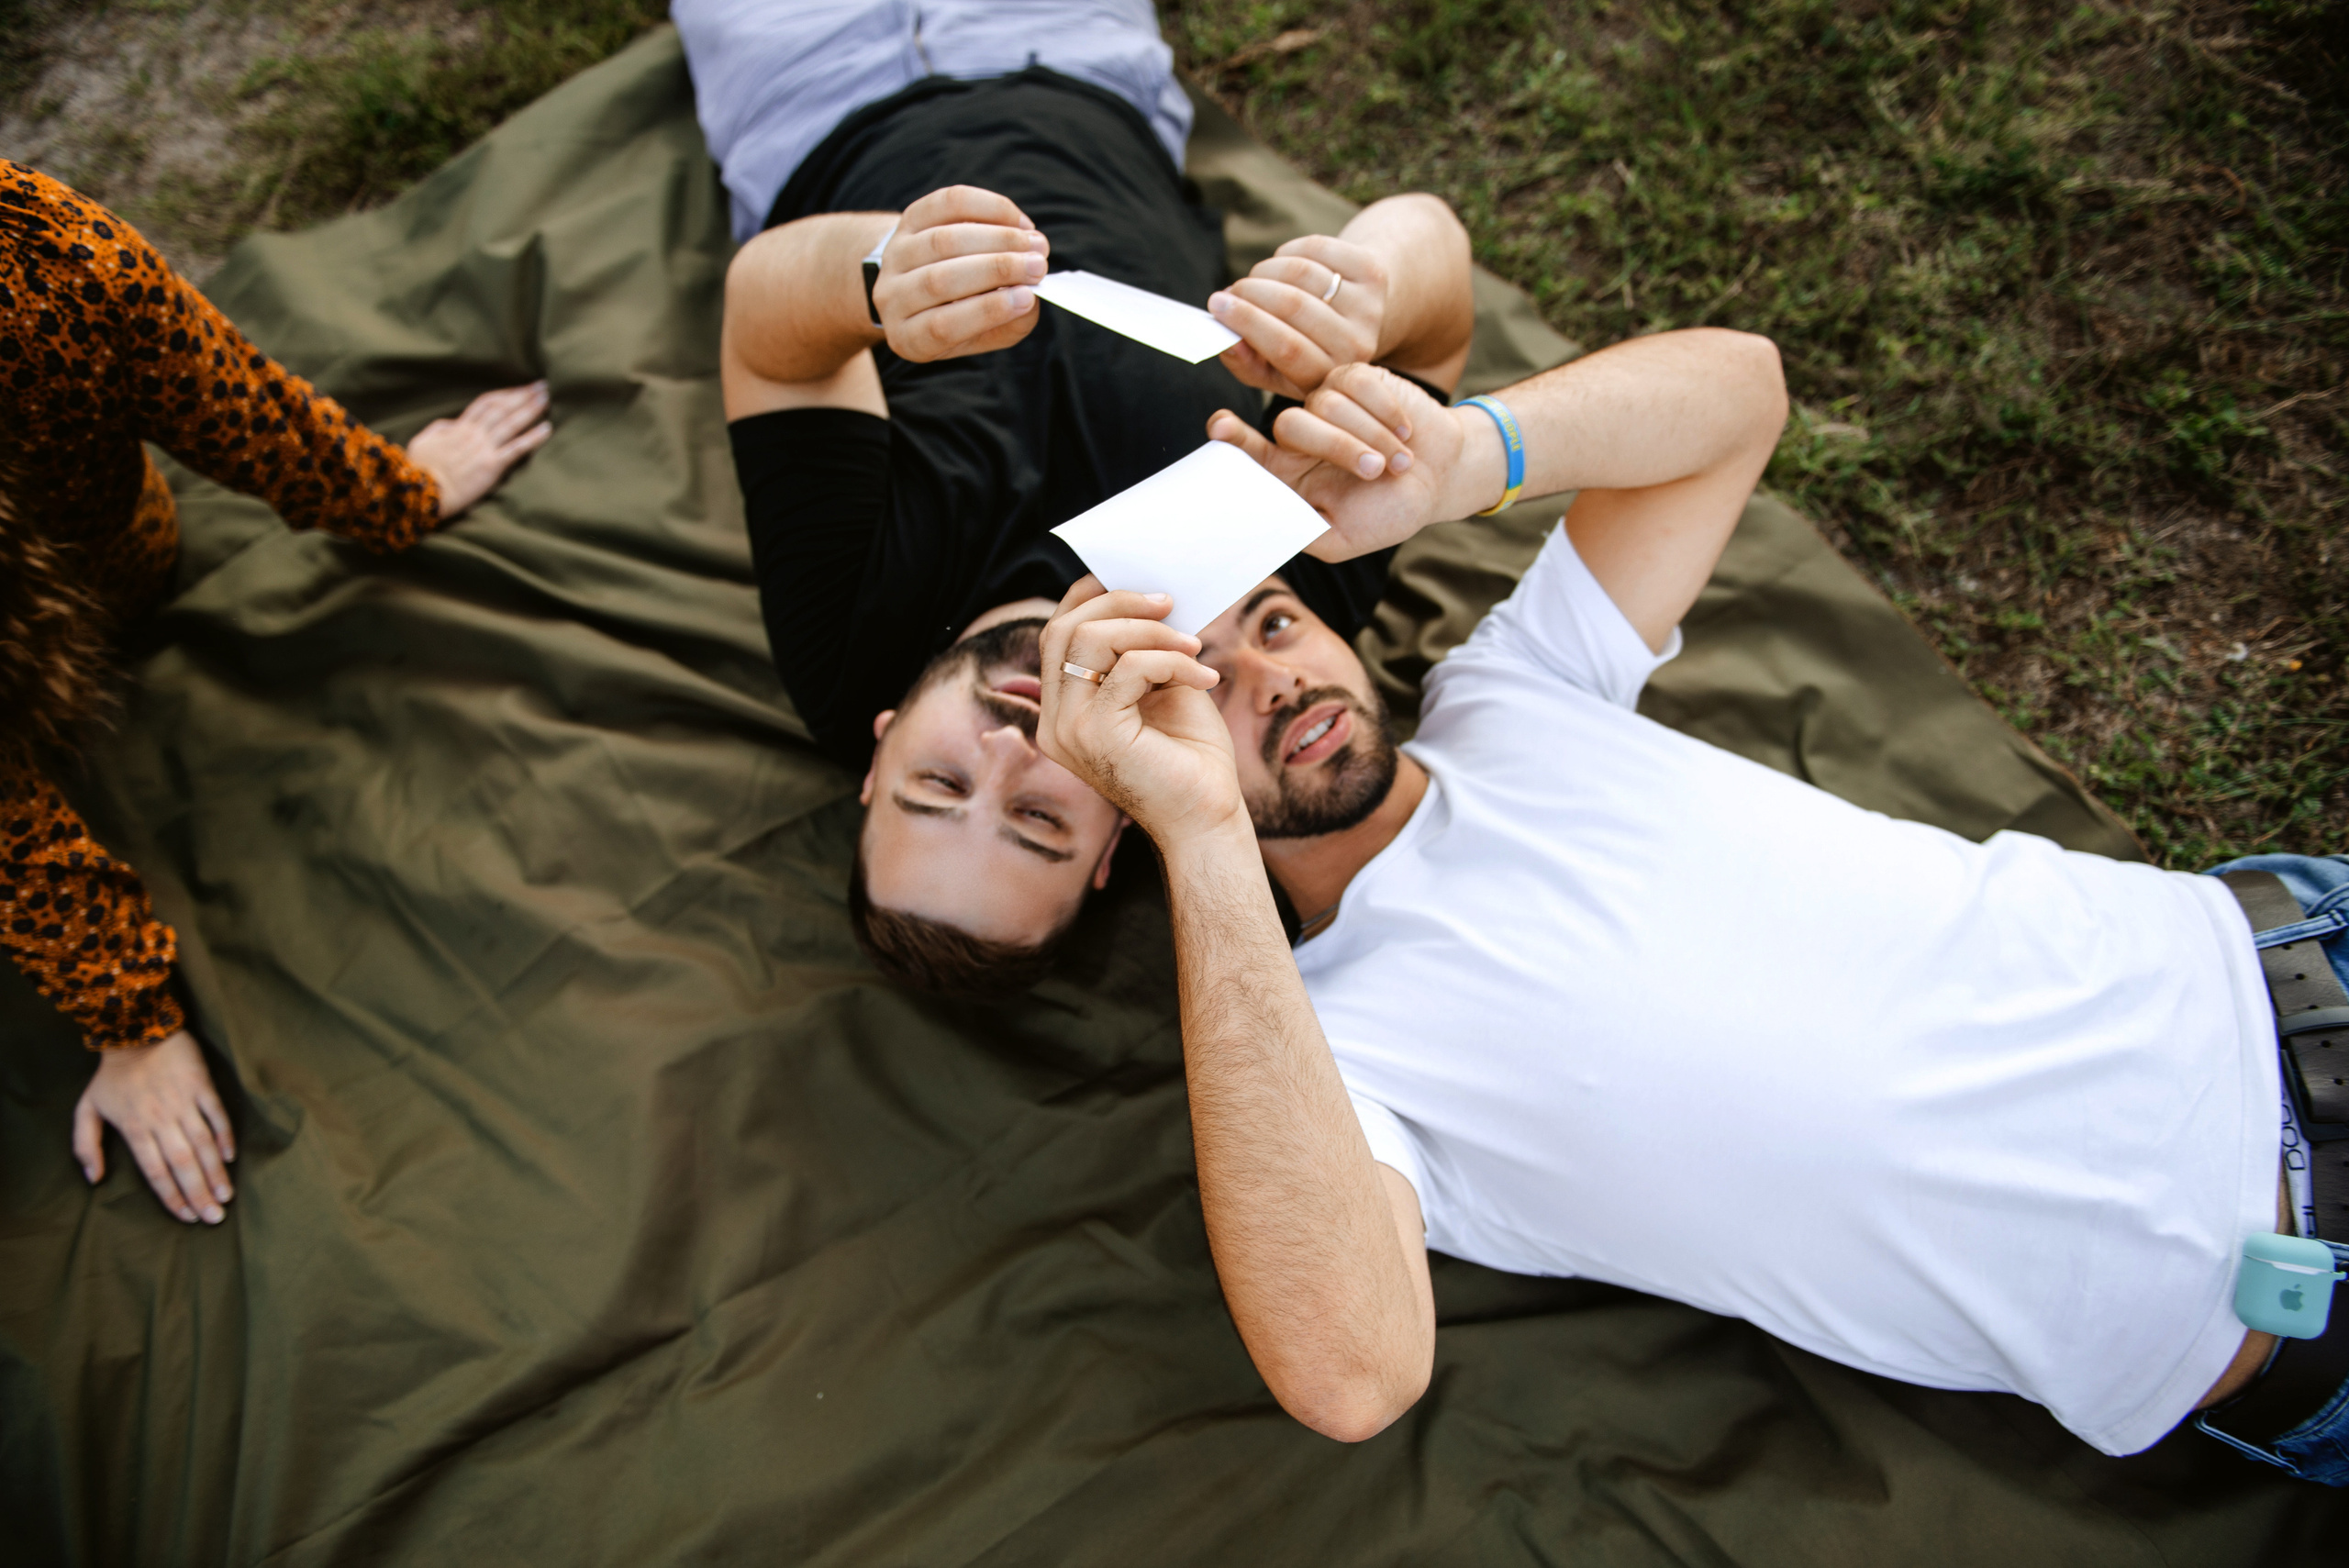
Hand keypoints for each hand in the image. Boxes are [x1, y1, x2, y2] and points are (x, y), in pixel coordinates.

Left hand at [73, 1029, 236, 1223]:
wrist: (136, 1029)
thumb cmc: (111, 1074)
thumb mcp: (86, 1109)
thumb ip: (85, 1146)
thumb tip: (94, 1179)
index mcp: (134, 1129)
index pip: (155, 1171)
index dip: (172, 1196)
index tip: (187, 1217)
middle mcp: (160, 1120)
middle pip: (182, 1164)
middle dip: (200, 1194)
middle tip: (216, 1218)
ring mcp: (183, 1103)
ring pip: (202, 1144)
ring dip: (215, 1173)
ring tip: (227, 1196)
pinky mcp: (201, 1086)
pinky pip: (217, 1115)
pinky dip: (225, 1136)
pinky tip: (230, 1157)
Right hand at [408, 381, 553, 518]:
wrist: (421, 491)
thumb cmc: (418, 469)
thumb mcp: (423, 441)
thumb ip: (440, 429)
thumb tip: (452, 424)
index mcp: (458, 428)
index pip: (485, 404)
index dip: (504, 394)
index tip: (519, 388)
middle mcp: (474, 434)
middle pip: (502, 408)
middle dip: (522, 396)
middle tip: (542, 386)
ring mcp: (484, 449)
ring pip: (511, 423)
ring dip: (531, 409)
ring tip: (546, 399)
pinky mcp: (492, 466)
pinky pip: (516, 448)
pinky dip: (533, 437)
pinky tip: (547, 428)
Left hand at [875, 185, 1050, 362]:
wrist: (919, 286)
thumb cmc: (960, 316)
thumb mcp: (983, 336)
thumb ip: (1009, 325)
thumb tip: (1032, 295)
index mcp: (909, 337)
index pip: (942, 326)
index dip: (987, 311)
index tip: (1029, 298)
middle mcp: (892, 297)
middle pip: (941, 280)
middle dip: (997, 269)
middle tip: (1039, 266)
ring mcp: (896, 255)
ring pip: (943, 240)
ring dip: (998, 238)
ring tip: (1036, 243)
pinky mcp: (908, 219)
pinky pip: (947, 204)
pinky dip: (989, 209)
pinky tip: (1018, 223)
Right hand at [1037, 581, 1242, 843]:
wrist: (1208, 819)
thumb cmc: (1190, 758)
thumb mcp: (1164, 686)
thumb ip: (1144, 647)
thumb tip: (1151, 594)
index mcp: (1063, 711)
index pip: (1057, 634)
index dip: (1091, 598)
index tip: (1142, 588)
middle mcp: (1054, 722)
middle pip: (1064, 628)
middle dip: (1120, 602)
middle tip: (1171, 603)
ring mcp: (1068, 730)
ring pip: (1090, 640)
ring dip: (1151, 630)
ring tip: (1194, 646)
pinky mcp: (1096, 735)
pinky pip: (1128, 668)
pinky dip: (1172, 661)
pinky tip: (1205, 677)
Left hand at [1207, 363, 1480, 561]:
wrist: (1441, 477)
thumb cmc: (1388, 513)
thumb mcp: (1342, 538)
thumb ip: (1300, 529)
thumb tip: (1262, 521)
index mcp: (1288, 475)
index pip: (1248, 453)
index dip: (1234, 439)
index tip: (1221, 426)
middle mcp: (1301, 435)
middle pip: (1291, 425)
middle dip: (1337, 447)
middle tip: (1375, 471)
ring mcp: (1326, 403)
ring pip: (1327, 404)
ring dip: (1371, 435)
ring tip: (1400, 460)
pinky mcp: (1355, 378)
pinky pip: (1356, 383)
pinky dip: (1385, 411)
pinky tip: (1403, 431)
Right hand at [1211, 235, 1387, 399]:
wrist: (1355, 319)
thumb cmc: (1302, 347)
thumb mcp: (1274, 370)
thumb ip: (1246, 365)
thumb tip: (1226, 341)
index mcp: (1328, 377)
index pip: (1287, 348)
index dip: (1247, 322)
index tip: (1217, 306)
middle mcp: (1356, 346)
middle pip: (1293, 306)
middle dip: (1250, 292)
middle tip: (1229, 291)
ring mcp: (1369, 308)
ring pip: (1303, 273)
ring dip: (1265, 270)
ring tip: (1254, 280)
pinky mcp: (1373, 274)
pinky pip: (1318, 249)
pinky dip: (1288, 251)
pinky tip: (1282, 264)